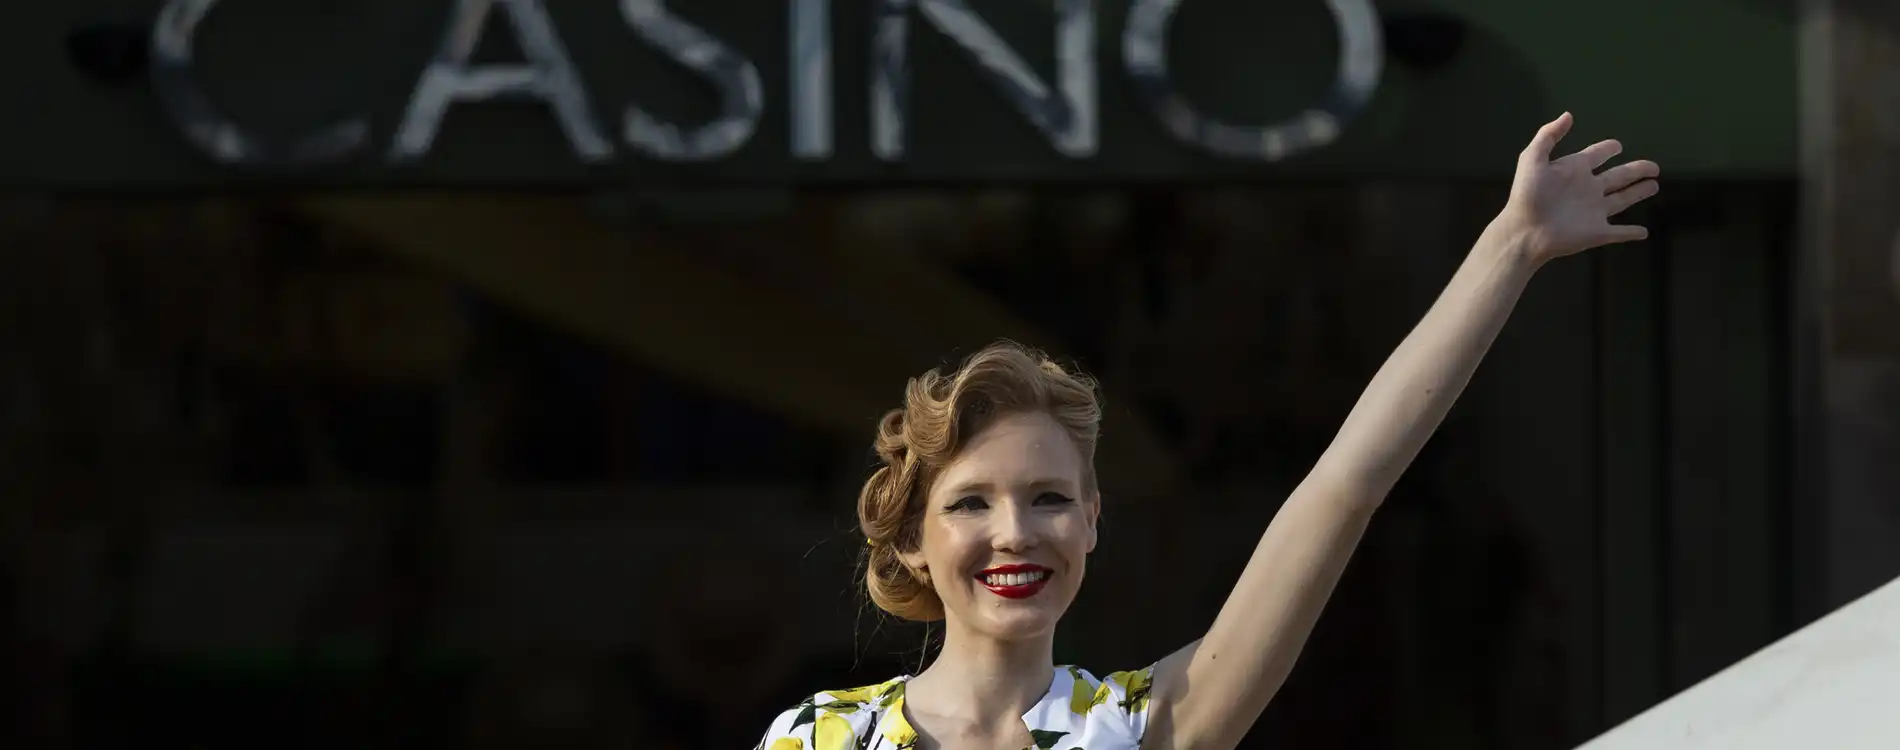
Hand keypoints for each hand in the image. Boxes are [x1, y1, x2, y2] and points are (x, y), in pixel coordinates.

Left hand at [1495, 112, 1659, 263]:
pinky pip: (1619, 232)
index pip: (1596, 155)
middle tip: (1654, 166)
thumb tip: (1568, 115)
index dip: (1607, 149)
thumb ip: (1548, 136)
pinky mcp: (1597, 232)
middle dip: (1636, 170)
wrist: (1524, 232)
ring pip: (1623, 200)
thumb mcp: (1532, 159)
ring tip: (1654, 185)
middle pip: (1618, 176)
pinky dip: (1631, 233)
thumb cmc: (1526, 195)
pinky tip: (1644, 233)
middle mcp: (1587, 189)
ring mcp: (1594, 211)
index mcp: (1574, 170)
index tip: (1617, 146)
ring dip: (1639, 193)